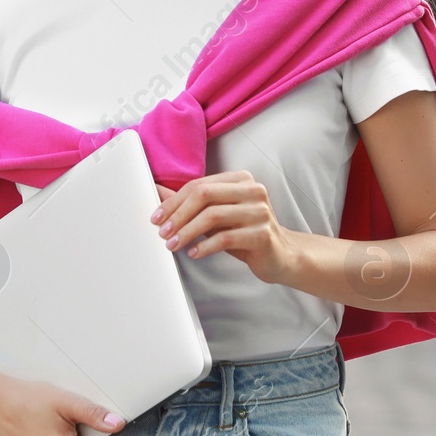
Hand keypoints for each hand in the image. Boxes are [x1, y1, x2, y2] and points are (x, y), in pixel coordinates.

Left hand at [151, 170, 293, 284]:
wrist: (280, 255)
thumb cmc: (243, 233)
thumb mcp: (216, 216)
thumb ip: (190, 203)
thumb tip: (156, 192)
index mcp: (240, 179)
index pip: (199, 185)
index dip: (173, 202)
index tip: (156, 218)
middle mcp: (253, 190)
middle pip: (204, 196)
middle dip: (178, 215)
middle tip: (163, 233)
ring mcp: (260, 211)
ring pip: (213, 216)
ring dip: (187, 232)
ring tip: (173, 245)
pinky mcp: (263, 234)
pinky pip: (226, 238)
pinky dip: (205, 246)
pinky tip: (194, 253)